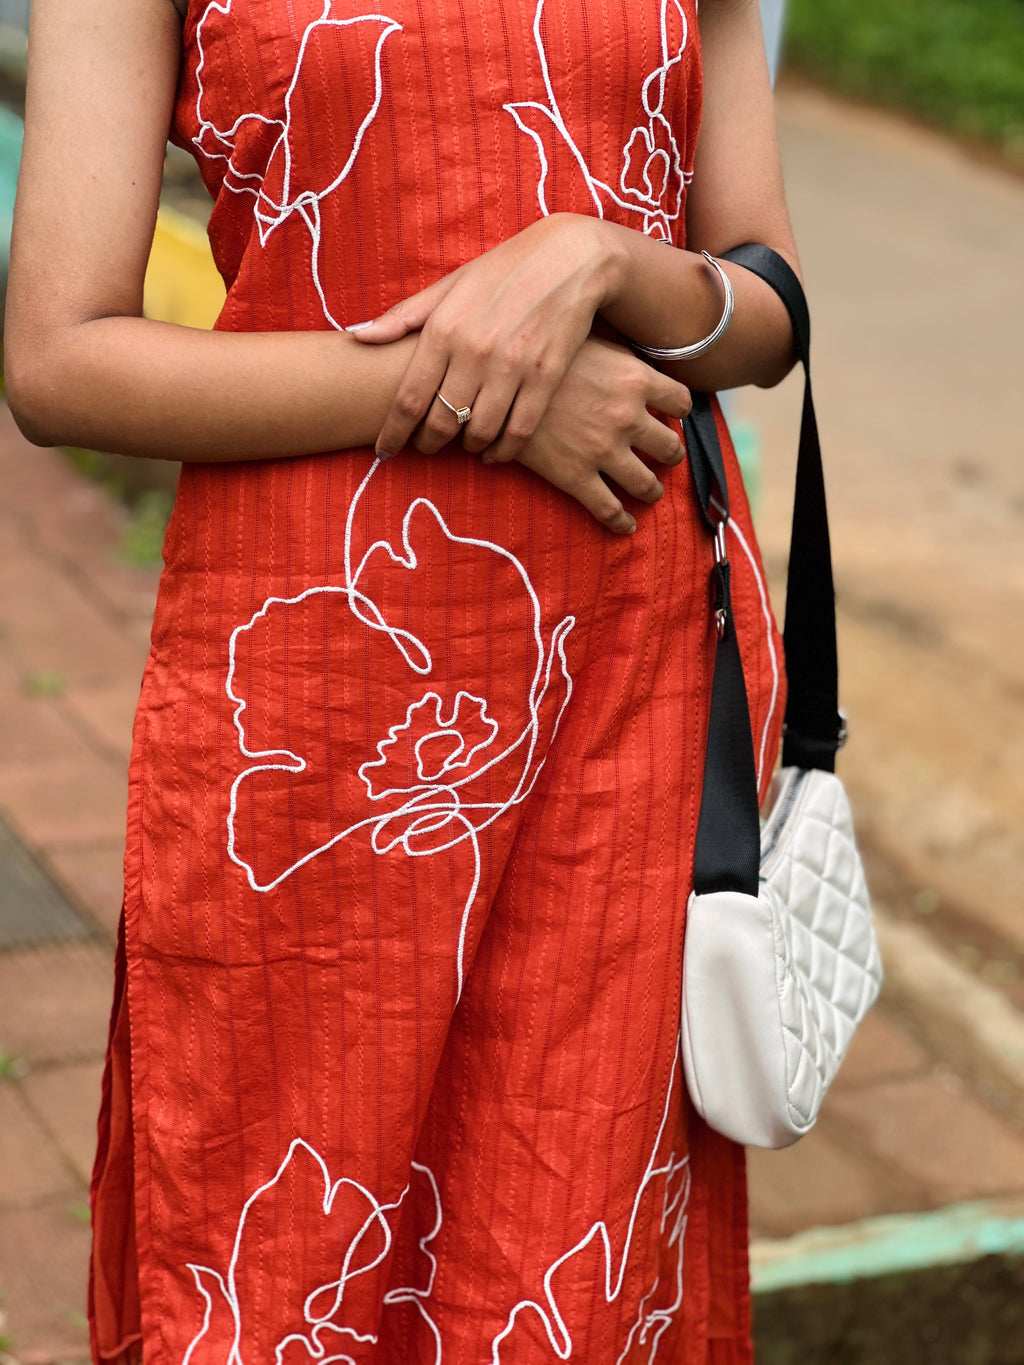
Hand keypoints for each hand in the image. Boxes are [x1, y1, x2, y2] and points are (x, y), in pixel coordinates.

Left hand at [349, 214, 623, 460]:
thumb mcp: (450, 285)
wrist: (570, 258)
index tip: (384, 450)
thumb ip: (404, 316)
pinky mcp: (546, 378)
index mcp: (444, 329)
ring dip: (467, 447)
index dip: (393, 433)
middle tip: (426, 447)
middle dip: (428, 443)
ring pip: (479, 431)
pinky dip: (503, 451)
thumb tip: (357, 337)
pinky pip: (518, 432)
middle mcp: (474, 351)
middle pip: (441, 421)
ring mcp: (512, 367)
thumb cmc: (503, 271)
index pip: (408, 398)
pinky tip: (494, 451)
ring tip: (463, 444)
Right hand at [503, 336, 691, 534]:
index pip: (682, 401)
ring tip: (649, 492)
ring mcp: (604, 451)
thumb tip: (636, 367)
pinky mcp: (577, 477)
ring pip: (648, 486)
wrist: (495, 383)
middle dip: (670, 455)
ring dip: (652, 491)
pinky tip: (626, 526)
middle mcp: (627, 417)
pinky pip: (609, 510)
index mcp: (635, 379)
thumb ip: (619, 357)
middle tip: (664, 457)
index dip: (678, 410)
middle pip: (671, 448)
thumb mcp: (588, 340)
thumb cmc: (540, 354)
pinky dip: (622, 523)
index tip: (670, 415)